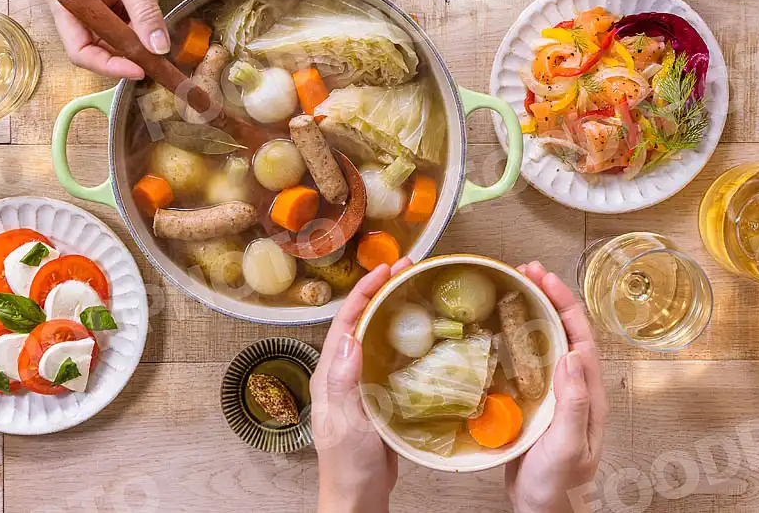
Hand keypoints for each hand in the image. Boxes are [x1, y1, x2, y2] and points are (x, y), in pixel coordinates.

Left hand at [311, 258, 411, 512]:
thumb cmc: (348, 462)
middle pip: (363, 320)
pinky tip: (427, 334)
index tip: (386, 269)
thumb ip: (343, 380)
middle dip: (382, 291)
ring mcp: (363, 381)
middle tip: (409, 268)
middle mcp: (345, 371)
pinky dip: (408, 339)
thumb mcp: (346, 420)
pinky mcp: (381, 394)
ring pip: (379, 335)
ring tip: (418, 289)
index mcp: (331, 371)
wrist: (359, 496)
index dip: (365, 292)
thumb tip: (349, 336)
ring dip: (395, 310)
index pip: (347, 320)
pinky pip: (393, 357)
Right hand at [506, 262, 607, 512]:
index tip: (543, 278)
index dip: (564, 303)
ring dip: (533, 311)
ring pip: (547, 340)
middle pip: (565, 330)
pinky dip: (516, 335)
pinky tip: (498, 327)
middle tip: (524, 270)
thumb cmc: (556, 485)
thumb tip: (574, 356)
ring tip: (513, 287)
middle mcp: (574, 386)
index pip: (580, 336)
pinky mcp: (535, 399)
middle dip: (548, 296)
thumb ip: (574, 404)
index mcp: (587, 393)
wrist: (541, 510)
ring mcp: (555, 392)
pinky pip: (529, 359)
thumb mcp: (566, 446)